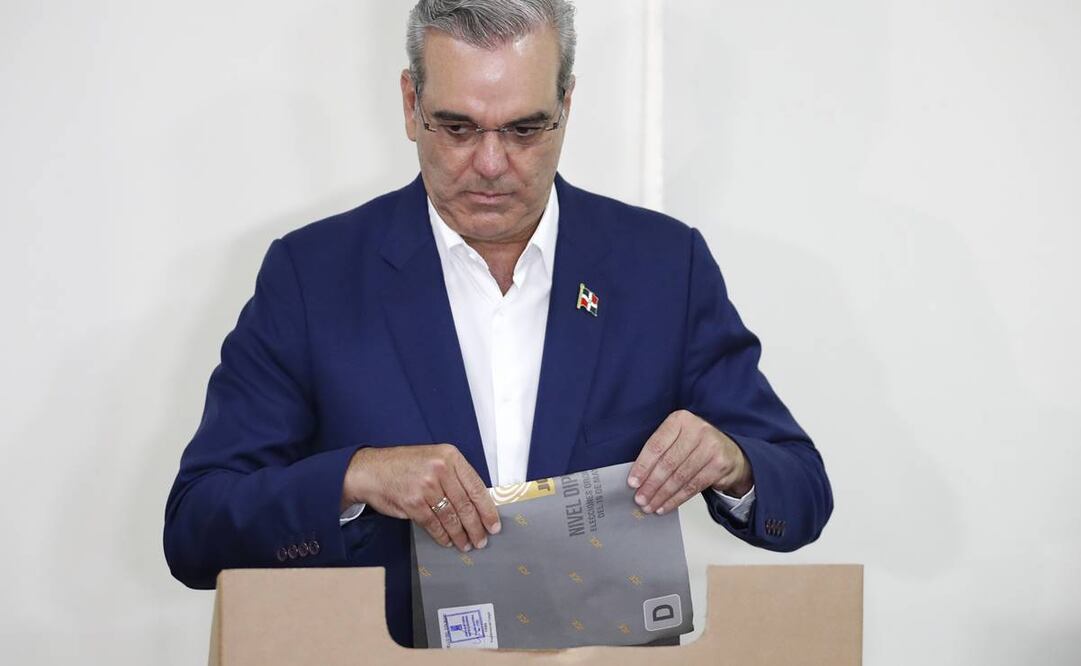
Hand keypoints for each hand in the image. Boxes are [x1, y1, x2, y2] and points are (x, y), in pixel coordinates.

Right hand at [342, 445, 500, 551]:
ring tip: (466, 544)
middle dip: (476, 527)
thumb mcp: (434, 458)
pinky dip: (443, 536)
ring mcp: (426, 486)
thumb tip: (477, 504)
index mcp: (450, 456)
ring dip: (460, 535)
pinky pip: (434, 524)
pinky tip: (448, 541)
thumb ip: (455, 476)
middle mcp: (440, 470)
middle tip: (482, 540)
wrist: (371, 470)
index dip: (487, 510)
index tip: (494, 524)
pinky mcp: (413, 503)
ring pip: (451, 517)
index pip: (476, 487)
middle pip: (466, 505)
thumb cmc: (405, 465)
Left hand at [627, 410, 752, 514]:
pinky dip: (676, 499)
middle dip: (651, 484)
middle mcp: (697, 430)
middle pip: (668, 463)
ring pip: (680, 477)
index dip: (642, 466)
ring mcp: (711, 447)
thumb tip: (637, 478)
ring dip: (662, 495)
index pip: (656, 445)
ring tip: (650, 505)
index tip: (632, 482)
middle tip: (640, 499)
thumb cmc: (696, 446)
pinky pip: (693, 486)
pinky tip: (665, 506)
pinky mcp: (719, 464)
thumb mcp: (678, 439)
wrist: (730, 452)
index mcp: (680, 420)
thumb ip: (660, 452)